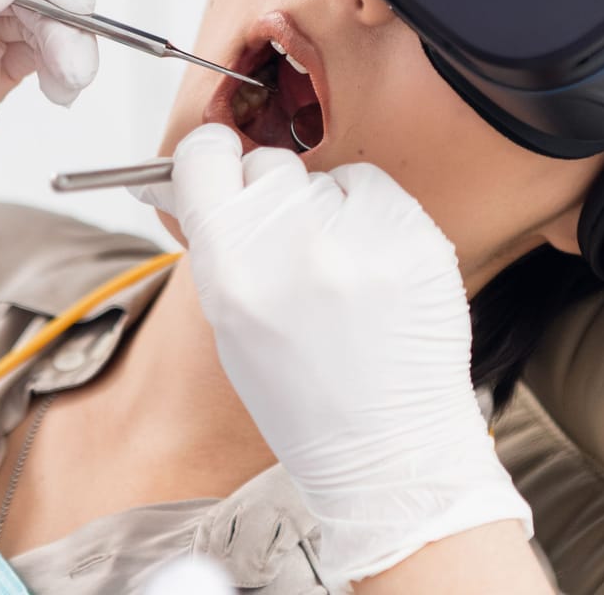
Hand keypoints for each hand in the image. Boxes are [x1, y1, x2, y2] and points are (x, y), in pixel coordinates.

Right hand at [135, 124, 531, 585]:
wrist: (390, 447)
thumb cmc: (307, 396)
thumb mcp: (231, 325)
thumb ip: (214, 243)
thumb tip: (187, 170)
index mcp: (236, 277)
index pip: (205, 157)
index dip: (210, 158)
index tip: (218, 166)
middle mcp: (298, 251)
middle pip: (266, 163)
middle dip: (269, 194)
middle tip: (286, 247)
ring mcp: (363, 241)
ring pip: (322, 176)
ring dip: (323, 208)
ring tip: (336, 272)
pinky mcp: (416, 236)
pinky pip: (373, 186)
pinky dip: (368, 213)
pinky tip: (369, 264)